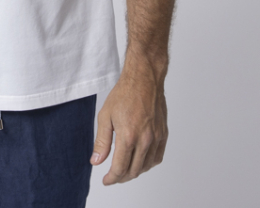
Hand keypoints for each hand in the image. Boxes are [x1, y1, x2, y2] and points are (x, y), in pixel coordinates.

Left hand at [89, 60, 167, 184]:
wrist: (144, 79)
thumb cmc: (124, 94)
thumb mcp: (105, 116)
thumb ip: (101, 142)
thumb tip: (96, 161)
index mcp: (128, 136)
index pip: (120, 168)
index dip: (112, 178)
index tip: (106, 180)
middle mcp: (145, 140)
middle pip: (133, 171)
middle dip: (121, 178)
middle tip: (113, 176)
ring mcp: (156, 138)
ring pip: (146, 167)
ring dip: (134, 172)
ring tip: (124, 170)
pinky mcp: (163, 134)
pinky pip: (157, 157)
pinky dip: (148, 164)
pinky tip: (140, 162)